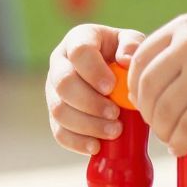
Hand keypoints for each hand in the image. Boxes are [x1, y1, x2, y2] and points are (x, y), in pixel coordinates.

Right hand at [44, 23, 142, 156]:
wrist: (120, 76)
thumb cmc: (126, 55)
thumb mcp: (133, 43)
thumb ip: (132, 45)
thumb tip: (125, 60)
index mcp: (78, 39)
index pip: (78, 51)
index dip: (93, 70)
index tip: (111, 87)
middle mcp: (60, 63)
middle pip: (63, 83)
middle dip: (89, 102)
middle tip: (115, 114)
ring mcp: (54, 90)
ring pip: (59, 110)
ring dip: (87, 124)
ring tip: (114, 131)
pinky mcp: (56, 115)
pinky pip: (59, 132)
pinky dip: (77, 142)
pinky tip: (96, 146)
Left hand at [130, 13, 186, 154]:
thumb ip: (183, 48)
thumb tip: (147, 84)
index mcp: (186, 26)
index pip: (139, 59)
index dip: (134, 86)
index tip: (142, 102)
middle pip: (148, 88)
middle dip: (147, 113)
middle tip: (157, 125)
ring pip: (164, 111)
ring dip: (163, 132)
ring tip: (172, 138)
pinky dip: (180, 142)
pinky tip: (183, 147)